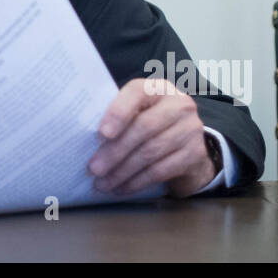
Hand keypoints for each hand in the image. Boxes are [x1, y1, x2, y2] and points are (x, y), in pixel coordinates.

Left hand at [88, 77, 216, 198]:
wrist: (188, 146)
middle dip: (115, 151)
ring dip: (122, 171)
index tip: (101, 133)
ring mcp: (191, 129)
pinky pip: (160, 171)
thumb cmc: (151, 125)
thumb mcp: (138, 113)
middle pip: (143, 128)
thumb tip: (82, 137)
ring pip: (151, 152)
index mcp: (158, 88)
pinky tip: (121, 188)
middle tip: (94, 168)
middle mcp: (179, 105)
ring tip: (102, 183)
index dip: (118, 112)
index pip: (137, 93)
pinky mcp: (195, 154)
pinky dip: (137, 182)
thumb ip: (119, 117)